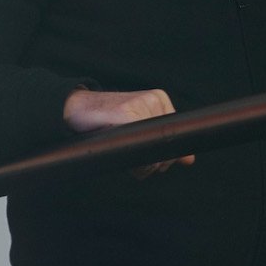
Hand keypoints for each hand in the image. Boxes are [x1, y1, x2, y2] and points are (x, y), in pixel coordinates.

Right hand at [63, 87, 195, 177]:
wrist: (75, 108)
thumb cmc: (108, 122)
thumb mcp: (139, 128)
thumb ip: (163, 142)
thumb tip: (189, 160)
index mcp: (159, 100)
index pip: (175, 138)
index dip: (166, 157)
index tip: (153, 161)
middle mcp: (153, 100)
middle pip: (167, 146)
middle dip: (155, 163)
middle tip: (135, 160)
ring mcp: (140, 104)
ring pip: (155, 149)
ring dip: (143, 165)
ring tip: (124, 153)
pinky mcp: (126, 112)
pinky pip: (139, 145)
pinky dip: (134, 159)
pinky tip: (120, 150)